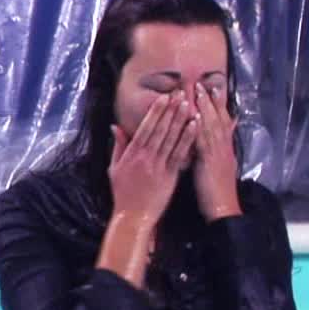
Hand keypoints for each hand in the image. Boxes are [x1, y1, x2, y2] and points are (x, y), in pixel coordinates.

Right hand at [108, 91, 196, 223]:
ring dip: (180, 120)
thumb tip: (115, 126)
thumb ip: (118, 146)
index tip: (164, 97)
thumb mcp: (114, 168)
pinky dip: (187, 139)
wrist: (133, 217)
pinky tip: (194, 126)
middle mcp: (146, 157)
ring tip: (188, 104)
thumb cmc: (122, 193)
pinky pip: (180, 154)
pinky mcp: (170, 176)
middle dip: (170, 110)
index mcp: (132, 154)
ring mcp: (159, 166)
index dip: (156, 112)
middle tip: (179, 93)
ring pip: (171, 139)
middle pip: (160, 129)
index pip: (146, 128)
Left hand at [191, 83, 241, 221]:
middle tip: (203, 84)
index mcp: (226, 148)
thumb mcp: (222, 167)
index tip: (213, 89)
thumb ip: (219, 151)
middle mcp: (223, 147)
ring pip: (212, 125)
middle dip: (210, 101)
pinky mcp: (209, 161)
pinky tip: (193, 116)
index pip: (223, 122)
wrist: (223, 207)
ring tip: (198, 92)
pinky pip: (203, 141)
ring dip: (205, 108)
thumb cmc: (218, 191)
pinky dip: (199, 128)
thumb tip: (215, 139)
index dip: (218, 105)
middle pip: (218, 119)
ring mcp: (218, 153)